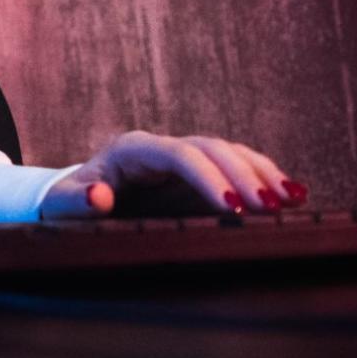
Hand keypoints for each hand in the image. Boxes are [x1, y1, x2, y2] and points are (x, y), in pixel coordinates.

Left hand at [39, 130, 306, 219]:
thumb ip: (77, 201)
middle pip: (212, 149)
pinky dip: (263, 177)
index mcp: (132, 150)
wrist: (74, 203)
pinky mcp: (198, 176)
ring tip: (294, 200)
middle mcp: (162, 149)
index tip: (232, 207)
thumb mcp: (62, 206)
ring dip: (263, 173)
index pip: (178, 155)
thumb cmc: (67, 204)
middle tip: (272, 208)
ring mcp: (182, 160)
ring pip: (230, 153)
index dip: (208, 177)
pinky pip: (236, 169)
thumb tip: (99, 197)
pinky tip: (292, 196)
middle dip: (244, 175)